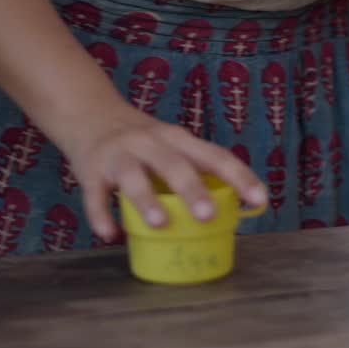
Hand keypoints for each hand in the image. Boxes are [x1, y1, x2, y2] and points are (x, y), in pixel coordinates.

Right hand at [65, 106, 266, 240]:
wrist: (88, 113)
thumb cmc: (142, 141)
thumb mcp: (171, 145)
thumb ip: (195, 172)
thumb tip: (234, 213)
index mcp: (178, 139)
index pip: (215, 156)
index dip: (240, 177)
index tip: (260, 200)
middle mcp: (150, 142)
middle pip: (174, 164)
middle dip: (192, 190)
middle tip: (209, 216)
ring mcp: (119, 154)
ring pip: (133, 176)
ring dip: (146, 199)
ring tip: (159, 223)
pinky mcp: (90, 169)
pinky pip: (95, 194)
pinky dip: (101, 214)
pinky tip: (110, 235)